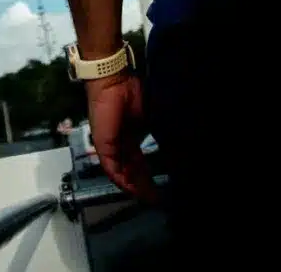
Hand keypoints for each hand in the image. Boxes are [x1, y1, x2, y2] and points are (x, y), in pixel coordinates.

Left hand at [85, 71, 158, 203]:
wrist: (114, 81)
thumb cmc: (132, 93)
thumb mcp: (151, 118)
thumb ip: (161, 136)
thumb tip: (177, 151)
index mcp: (130, 136)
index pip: (139, 163)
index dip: (148, 177)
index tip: (160, 190)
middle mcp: (119, 143)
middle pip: (130, 171)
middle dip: (143, 186)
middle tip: (156, 199)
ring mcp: (109, 145)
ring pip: (121, 173)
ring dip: (133, 186)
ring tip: (147, 198)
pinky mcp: (103, 145)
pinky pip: (111, 168)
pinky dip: (122, 180)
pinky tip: (133, 190)